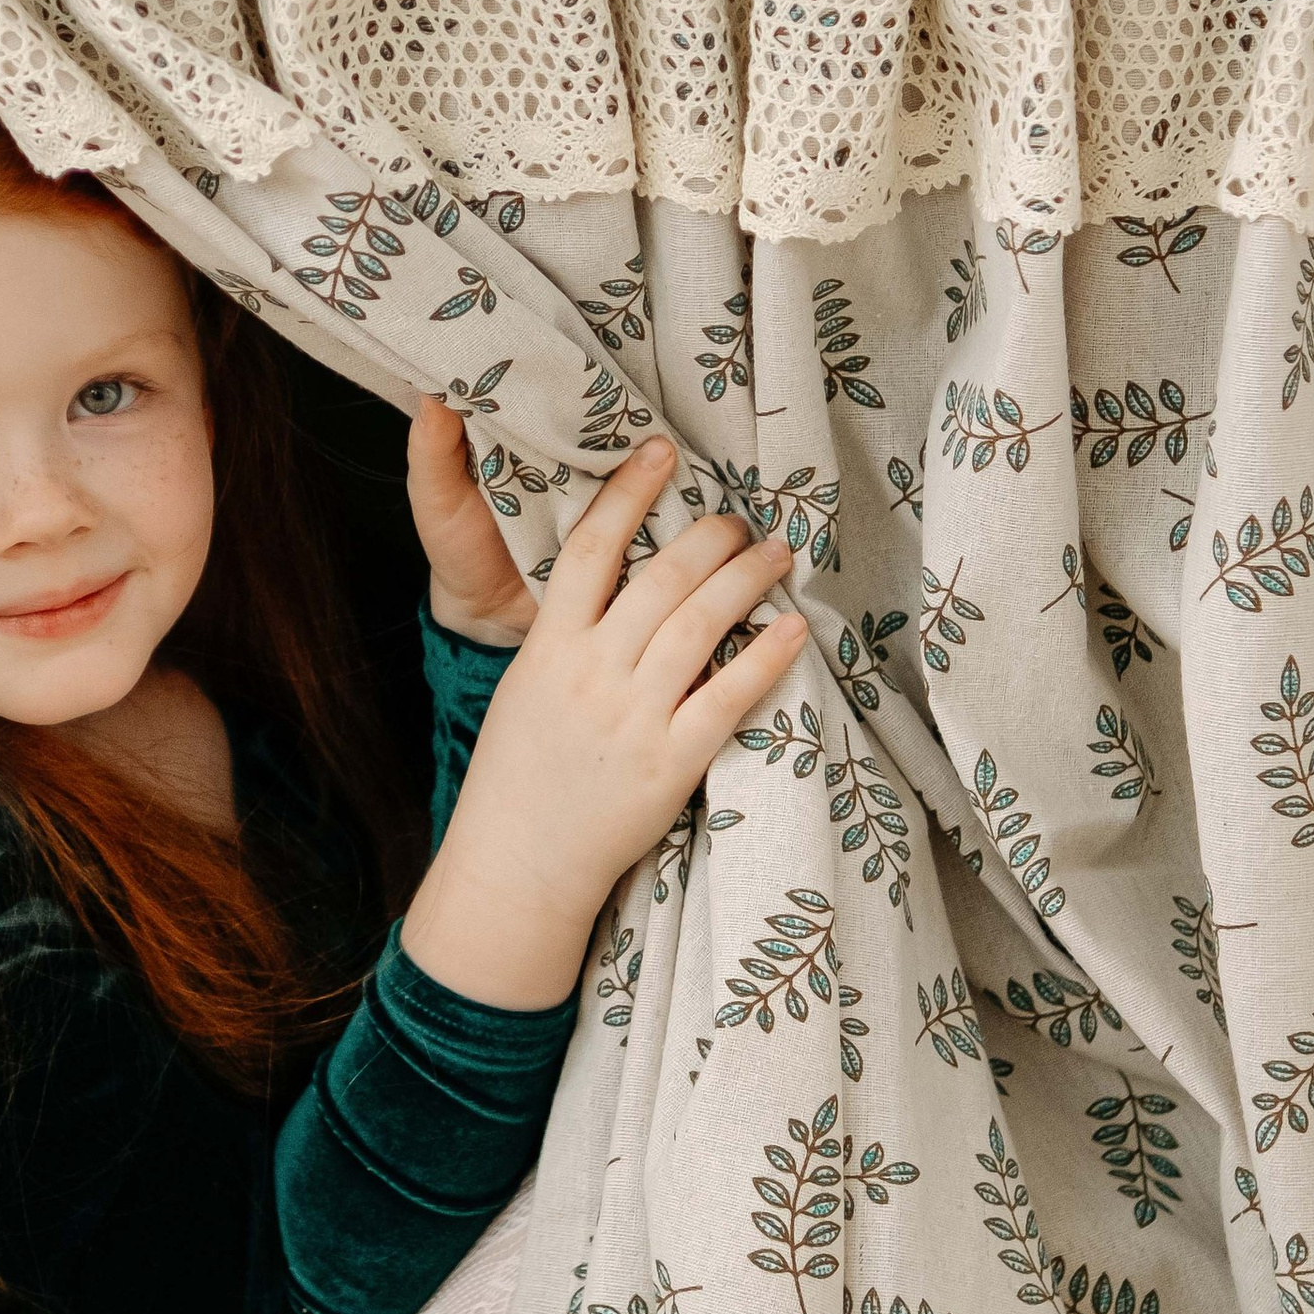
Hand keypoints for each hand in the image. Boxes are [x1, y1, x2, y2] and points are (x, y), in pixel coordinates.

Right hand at [402, 433, 807, 1011]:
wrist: (518, 862)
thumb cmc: (520, 772)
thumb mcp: (527, 686)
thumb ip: (570, 634)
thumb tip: (620, 577)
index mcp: (549, 647)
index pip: (590, 549)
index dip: (628, 494)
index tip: (660, 452)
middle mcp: (592, 673)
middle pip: (659, 580)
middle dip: (709, 537)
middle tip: (739, 518)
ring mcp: (632, 718)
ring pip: (699, 626)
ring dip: (745, 579)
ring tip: (776, 552)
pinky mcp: (669, 763)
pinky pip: (728, 698)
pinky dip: (766, 659)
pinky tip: (795, 629)